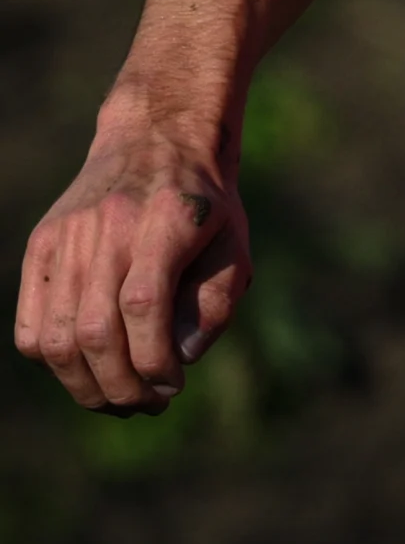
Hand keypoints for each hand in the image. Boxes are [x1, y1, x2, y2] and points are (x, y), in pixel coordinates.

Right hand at [16, 105, 250, 413]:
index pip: (144, 308)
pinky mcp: (40, 246)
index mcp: (164, 225)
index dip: (154, 361)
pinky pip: (30, 323)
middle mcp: (106, 232)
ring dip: (84, 385)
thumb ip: (214, 305)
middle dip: (121, 386)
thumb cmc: (205, 203)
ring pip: (57, 336)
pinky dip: (50, 360)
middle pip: (95, 333)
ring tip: (116, 400)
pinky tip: (82, 371)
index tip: (174, 386)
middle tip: (148, 405)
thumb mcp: (235, 246)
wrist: (157, 139)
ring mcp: (66, 239)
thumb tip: (179, 360)